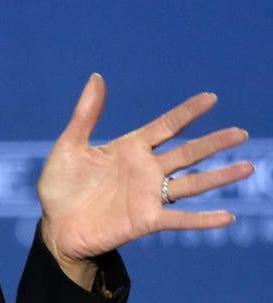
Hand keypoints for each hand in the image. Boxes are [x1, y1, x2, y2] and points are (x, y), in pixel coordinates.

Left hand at [37, 74, 253, 288]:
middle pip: (187, 153)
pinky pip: (179, 218)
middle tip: (241, 133)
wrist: (55, 225)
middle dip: (214, 143)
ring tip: (248, 168)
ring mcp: (149, 196)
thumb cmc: (61, 186)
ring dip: (219, 176)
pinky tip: (226, 216)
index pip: (166, 126)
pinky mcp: (146, 220)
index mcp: (129, 148)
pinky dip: (202, 219)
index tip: (211, 98)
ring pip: (191, 183)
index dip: (187, 113)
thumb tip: (97, 77)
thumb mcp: (70, 145)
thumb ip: (86, 114)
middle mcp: (146, 170)